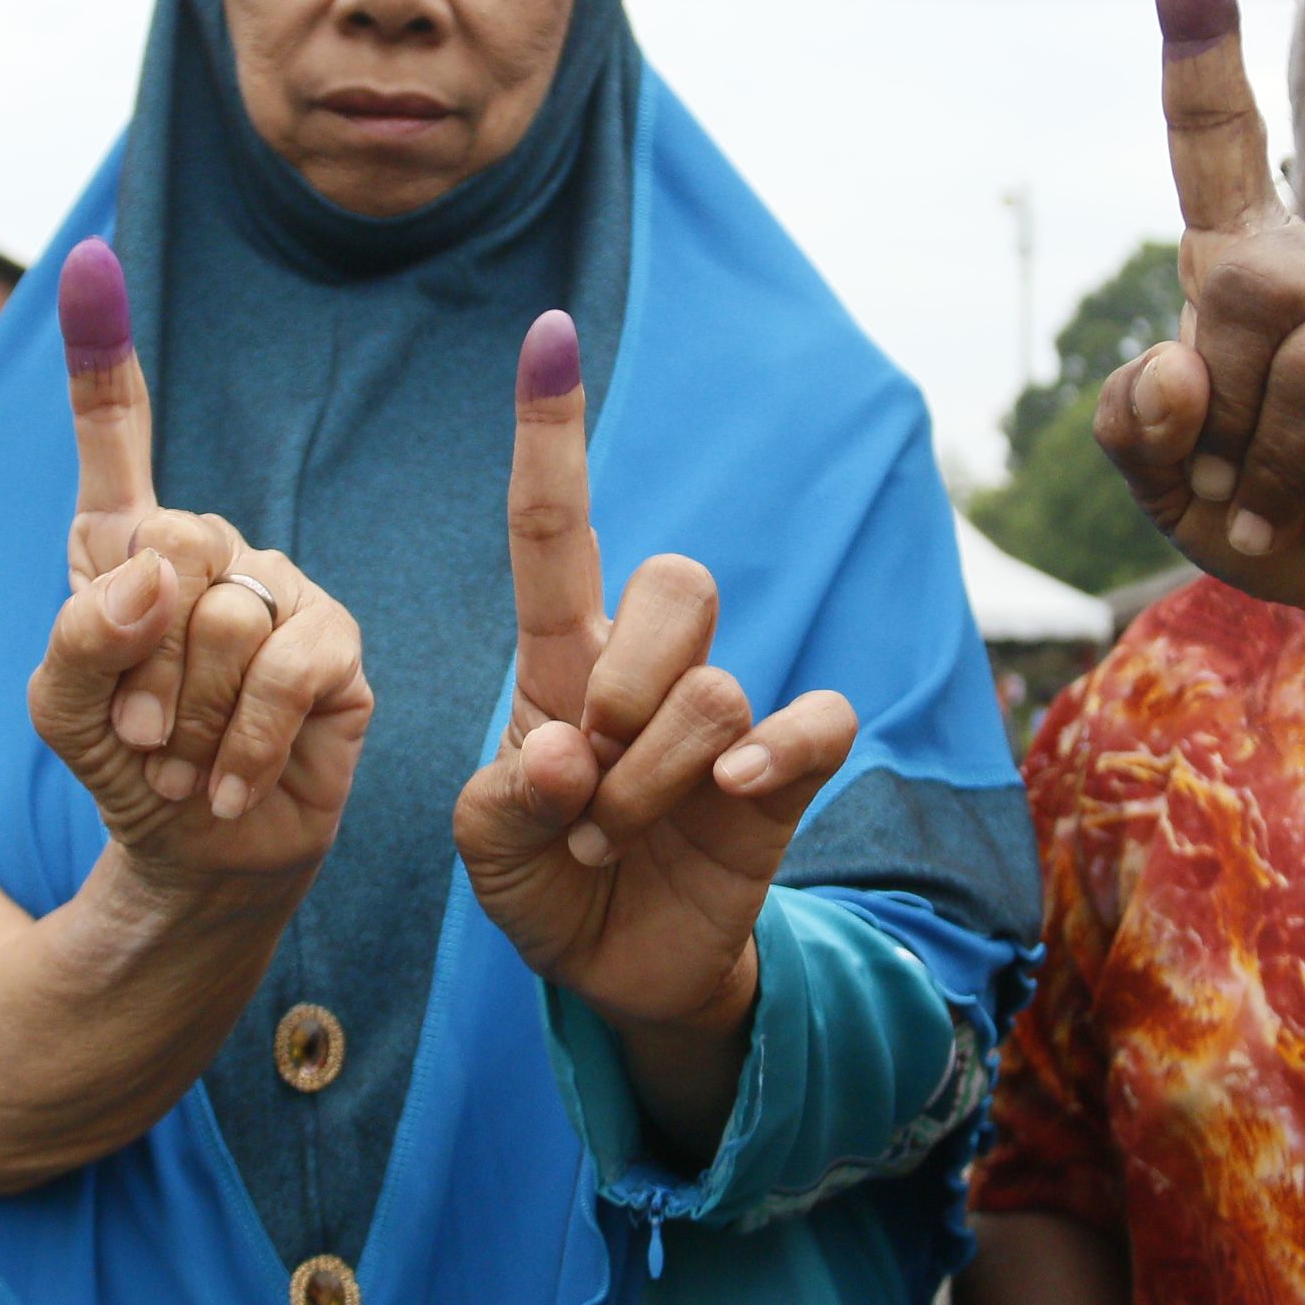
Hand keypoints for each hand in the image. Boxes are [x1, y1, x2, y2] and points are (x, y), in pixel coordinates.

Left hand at [28, 241, 370, 888]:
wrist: (196, 856)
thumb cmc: (127, 768)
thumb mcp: (62, 714)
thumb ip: (78, 641)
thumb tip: (154, 578)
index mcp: (128, 544)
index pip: (117, 434)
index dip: (99, 351)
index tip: (89, 261)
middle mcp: (210, 550)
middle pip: (171, 545)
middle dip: (140, 663)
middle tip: (136, 736)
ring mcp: (280, 590)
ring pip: (225, 620)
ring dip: (186, 718)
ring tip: (178, 766)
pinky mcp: (338, 646)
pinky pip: (288, 669)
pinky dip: (243, 742)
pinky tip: (223, 785)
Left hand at [451, 312, 858, 1038]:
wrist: (616, 972)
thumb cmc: (543, 881)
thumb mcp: (488, 845)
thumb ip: (508, 799)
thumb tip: (568, 753)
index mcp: (561, 659)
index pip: (555, 532)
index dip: (551, 435)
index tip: (547, 332)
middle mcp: (648, 667)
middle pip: (678, 582)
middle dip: (624, 690)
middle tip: (584, 787)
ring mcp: (725, 716)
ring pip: (718, 683)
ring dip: (652, 781)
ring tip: (611, 841)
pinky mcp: (787, 771)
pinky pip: (816, 719)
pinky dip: (776, 757)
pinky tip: (734, 798)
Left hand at [1095, 0, 1304, 654]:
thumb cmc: (1280, 513)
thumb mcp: (1172, 484)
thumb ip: (1136, 428)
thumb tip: (1173, 364)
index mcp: (1256, 268)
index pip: (1216, 140)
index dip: (1197, 42)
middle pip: (1238, 290)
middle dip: (1227, 409)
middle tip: (1255, 467)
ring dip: (1280, 468)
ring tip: (1303, 497)